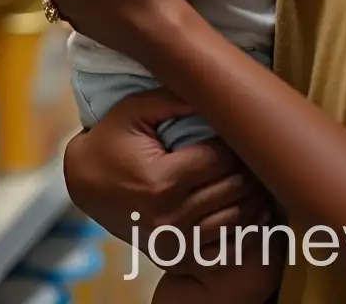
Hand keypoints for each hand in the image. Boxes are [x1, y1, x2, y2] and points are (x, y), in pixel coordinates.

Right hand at [63, 90, 272, 270]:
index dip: (240, 141)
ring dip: (253, 195)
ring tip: (261, 172)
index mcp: (163, 181)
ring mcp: (173, 242)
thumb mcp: (135, 109)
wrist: (83, 184)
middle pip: (234, 189)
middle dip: (252, 165)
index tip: (247, 127)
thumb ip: (175, 96)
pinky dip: (243, 227)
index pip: (223, 159)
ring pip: (236, 218)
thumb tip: (216, 89)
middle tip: (261, 146)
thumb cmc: (111, 140)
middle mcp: (170, 217)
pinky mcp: (175, 256)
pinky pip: (223, 245)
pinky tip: (251, 206)